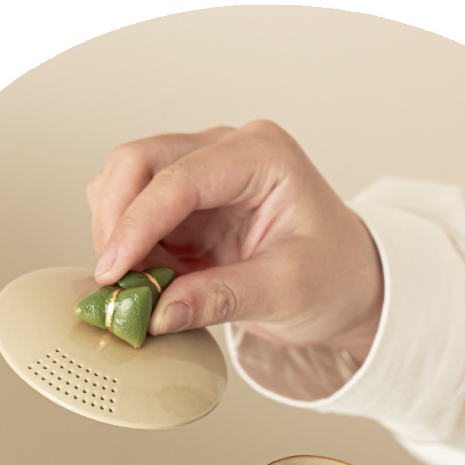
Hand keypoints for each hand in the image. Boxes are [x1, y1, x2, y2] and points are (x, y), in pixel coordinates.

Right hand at [86, 120, 383, 361]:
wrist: (350, 285)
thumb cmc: (336, 276)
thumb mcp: (287, 293)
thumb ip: (222, 299)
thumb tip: (158, 312)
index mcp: (262, 156)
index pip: (180, 178)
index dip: (136, 223)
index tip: (114, 270)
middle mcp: (226, 152)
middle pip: (137, 161)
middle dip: (116, 220)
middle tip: (115, 280)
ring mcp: (201, 174)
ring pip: (124, 183)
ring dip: (117, 234)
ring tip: (140, 285)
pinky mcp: (185, 206)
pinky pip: (132, 214)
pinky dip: (127, 247)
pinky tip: (148, 279)